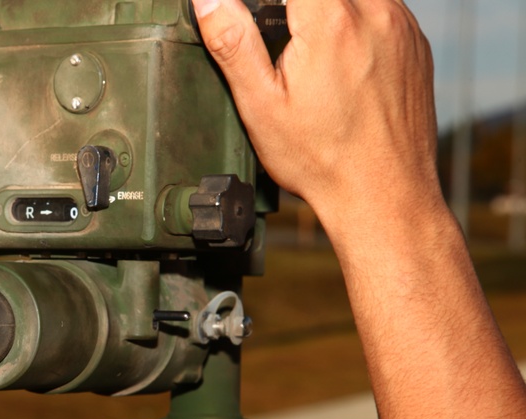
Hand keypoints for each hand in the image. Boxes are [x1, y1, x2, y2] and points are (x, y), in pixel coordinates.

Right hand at [191, 0, 442, 243]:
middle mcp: (374, 11)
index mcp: (329, 21)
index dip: (267, 4)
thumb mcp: (261, 105)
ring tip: (312, 60)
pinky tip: (341, 66)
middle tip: (283, 49)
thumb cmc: (322, 159)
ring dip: (326, 12)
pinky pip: (381, 9)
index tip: (263, 26)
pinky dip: (356, 23)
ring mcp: (401, 25)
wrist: (383, 193)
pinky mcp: (416, 43)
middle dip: (295, 10)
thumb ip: (233, 43)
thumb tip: (209, 0)